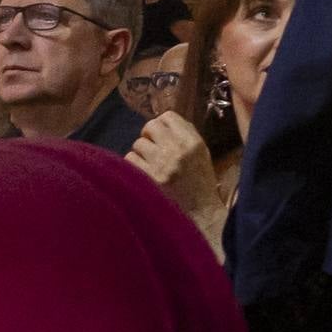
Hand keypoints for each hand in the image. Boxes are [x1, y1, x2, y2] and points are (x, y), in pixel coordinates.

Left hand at [128, 115, 226, 253]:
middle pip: (150, 127)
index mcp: (193, 142)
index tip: (161, 136)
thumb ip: (184, 135)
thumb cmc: (200, 183)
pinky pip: (130, 160)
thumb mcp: (202, 154)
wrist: (200, 214)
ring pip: (137, 144)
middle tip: (152, 149)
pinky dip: (133, 166)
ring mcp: (161, 164)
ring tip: (149, 166)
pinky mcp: (148, 179)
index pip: (168, 117)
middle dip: (148, 137)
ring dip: (141, 154)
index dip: (161, 125)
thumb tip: (162, 120)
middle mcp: (177, 149)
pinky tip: (143, 175)